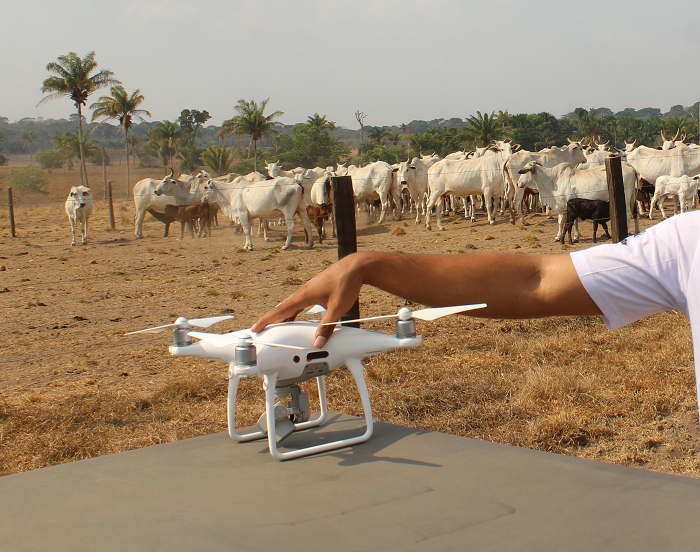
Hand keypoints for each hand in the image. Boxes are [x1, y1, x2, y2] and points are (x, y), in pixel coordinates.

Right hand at [251, 253, 366, 347]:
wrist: (356, 267)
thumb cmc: (346, 283)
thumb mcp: (338, 308)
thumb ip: (327, 326)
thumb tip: (318, 342)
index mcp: (304, 295)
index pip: (281, 310)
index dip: (267, 320)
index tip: (255, 328)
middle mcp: (304, 292)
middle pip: (283, 308)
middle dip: (271, 320)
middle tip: (261, 330)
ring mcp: (310, 290)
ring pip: (292, 306)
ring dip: (284, 317)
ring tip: (277, 328)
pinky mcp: (316, 290)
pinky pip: (300, 304)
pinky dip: (295, 312)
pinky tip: (296, 318)